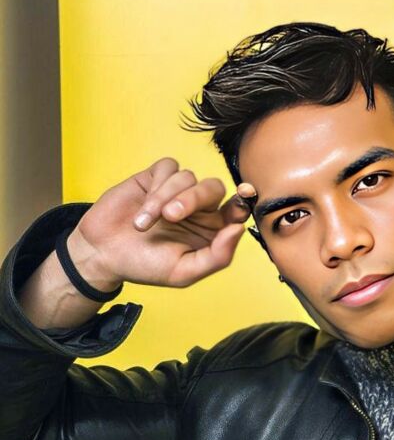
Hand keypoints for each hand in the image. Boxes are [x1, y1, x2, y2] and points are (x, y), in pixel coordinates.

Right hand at [68, 157, 256, 288]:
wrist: (103, 254)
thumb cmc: (146, 266)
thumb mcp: (184, 272)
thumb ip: (217, 256)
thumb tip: (238, 229)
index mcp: (212, 231)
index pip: (236, 210)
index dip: (243, 200)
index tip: (244, 194)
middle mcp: (198, 208)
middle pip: (213, 188)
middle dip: (194, 198)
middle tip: (171, 216)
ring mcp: (177, 191)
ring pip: (188, 177)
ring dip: (166, 198)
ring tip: (144, 224)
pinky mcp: (155, 178)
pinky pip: (168, 168)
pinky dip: (157, 186)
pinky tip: (143, 208)